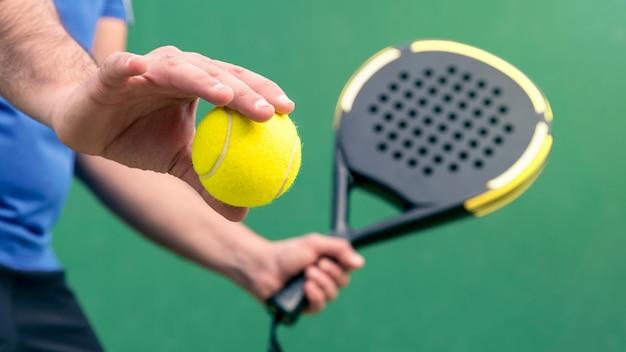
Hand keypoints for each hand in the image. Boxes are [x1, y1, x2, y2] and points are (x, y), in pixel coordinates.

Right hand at [50, 46, 294, 220]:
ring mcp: (145, 69)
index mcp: (197, 86)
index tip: (288, 112)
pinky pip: (120, 68)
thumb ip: (209, 182)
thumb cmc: (138, 138)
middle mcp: (177, 70)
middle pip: (217, 75)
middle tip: (268, 110)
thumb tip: (243, 213)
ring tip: (224, 96)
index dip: (263, 94)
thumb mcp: (178, 163)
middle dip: (245, 90)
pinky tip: (139, 69)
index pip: (236, 86)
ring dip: (201, 79)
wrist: (85, 127)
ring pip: (177, 69)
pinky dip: (128, 66)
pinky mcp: (111, 74)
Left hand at [248, 234, 364, 312]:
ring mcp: (314, 293)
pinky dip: (315, 295)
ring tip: (306, 274)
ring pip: (332, 295)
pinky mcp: (304, 306)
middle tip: (314, 264)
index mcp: (328, 263)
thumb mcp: (315, 244)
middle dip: (330, 272)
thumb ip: (339, 249)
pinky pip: (320, 306)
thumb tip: (361, 263)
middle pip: (343, 282)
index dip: (345, 264)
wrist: (264, 266)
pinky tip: (306, 288)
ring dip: (321, 282)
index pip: (348, 267)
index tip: (335, 257)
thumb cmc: (287, 253)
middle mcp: (323, 279)